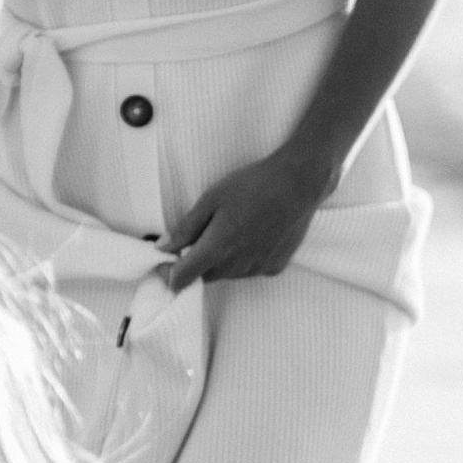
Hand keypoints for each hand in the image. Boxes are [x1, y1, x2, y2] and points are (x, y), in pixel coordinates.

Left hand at [164, 144, 339, 290]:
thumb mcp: (211, 199)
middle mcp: (237, 265)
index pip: (182, 278)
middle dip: (196, 262)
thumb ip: (185, 228)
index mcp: (218, 248)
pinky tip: (253, 234)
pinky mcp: (275, 268)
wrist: (299, 183)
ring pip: (227, 274)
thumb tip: (163, 248)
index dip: (168, 273)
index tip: (164, 262)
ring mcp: (258, 269)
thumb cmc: (253, 185)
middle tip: (202, 234)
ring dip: (221, 260)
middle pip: (204, 277)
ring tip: (234, 228)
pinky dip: (244, 258)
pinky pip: (249, 270)